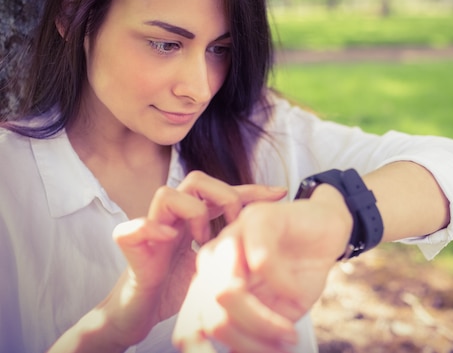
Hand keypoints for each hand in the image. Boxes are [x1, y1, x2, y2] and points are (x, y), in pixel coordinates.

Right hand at [105, 172, 286, 346]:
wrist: (142, 314)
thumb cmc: (179, 288)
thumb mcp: (218, 266)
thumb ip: (234, 250)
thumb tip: (271, 242)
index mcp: (195, 219)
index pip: (226, 192)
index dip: (253, 190)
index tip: (282, 193)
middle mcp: (174, 217)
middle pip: (196, 179)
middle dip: (222, 196)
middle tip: (234, 224)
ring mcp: (150, 228)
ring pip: (166, 193)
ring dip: (191, 212)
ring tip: (202, 239)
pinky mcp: (129, 247)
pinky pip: (132, 227)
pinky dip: (150, 228)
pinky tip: (169, 241)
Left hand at [173, 185, 352, 352]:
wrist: (328, 230)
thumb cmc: (299, 271)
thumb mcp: (275, 312)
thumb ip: (253, 330)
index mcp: (210, 281)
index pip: (192, 323)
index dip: (211, 352)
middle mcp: (214, 259)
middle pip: (210, 314)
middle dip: (245, 341)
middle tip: (277, 350)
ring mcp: (232, 235)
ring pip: (226, 291)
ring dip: (262, 322)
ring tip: (289, 332)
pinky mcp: (258, 218)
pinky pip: (261, 262)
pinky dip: (283, 286)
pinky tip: (296, 292)